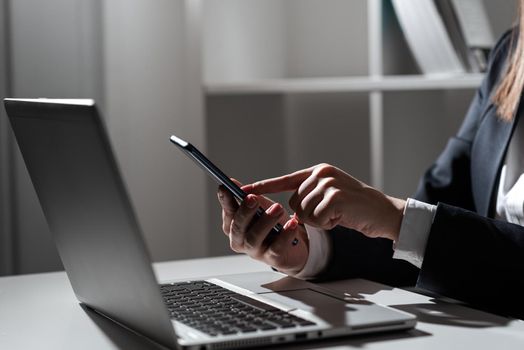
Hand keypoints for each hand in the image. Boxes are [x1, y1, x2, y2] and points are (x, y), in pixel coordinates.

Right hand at [217, 180, 308, 274]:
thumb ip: (247, 196)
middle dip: (244, 212)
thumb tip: (232, 182)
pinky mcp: (273, 259)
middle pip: (238, 228)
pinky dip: (285, 235)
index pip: (228, 212)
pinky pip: (276, 248)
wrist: (294, 246)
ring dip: (265, 221)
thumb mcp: (260, 207)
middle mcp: (240, 240)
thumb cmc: (273, 224)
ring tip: (277, 207)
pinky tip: (292, 223)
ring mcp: (255, 251)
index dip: (225, 201)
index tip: (224, 187)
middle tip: (252, 198)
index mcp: (234, 226)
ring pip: (254, 238)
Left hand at [243, 164, 404, 240]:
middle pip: (293, 202)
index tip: (244, 190)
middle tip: (331, 213)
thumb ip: (310, 196)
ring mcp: (329, 184)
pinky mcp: (335, 197)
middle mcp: (322, 173)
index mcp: (319, 171)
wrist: (384, 213)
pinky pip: (315, 219)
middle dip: (308, 214)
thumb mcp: (330, 196)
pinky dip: (327, 224)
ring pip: (302, 212)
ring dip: (318, 220)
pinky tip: (342, 218)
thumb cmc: (355, 208)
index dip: (264, 186)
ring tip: (338, 214)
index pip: (285, 179)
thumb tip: (289, 210)